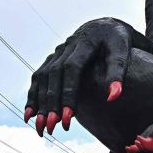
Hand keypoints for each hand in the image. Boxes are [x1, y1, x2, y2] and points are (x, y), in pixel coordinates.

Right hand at [25, 18, 133, 135]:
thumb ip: (118, 73)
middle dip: (52, 103)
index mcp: (85, 43)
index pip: (72, 69)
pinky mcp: (53, 59)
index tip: (69, 117)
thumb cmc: (118, 41)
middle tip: (52, 127)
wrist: (105, 26)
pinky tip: (30, 115)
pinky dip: (33, 96)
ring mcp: (57, 52)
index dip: (69, 93)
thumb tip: (113, 98)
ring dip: (39, 102)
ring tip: (39, 126)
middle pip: (54, 75)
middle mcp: (66, 46)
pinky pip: (39, 78)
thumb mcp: (123, 52)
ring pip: (42, 78)